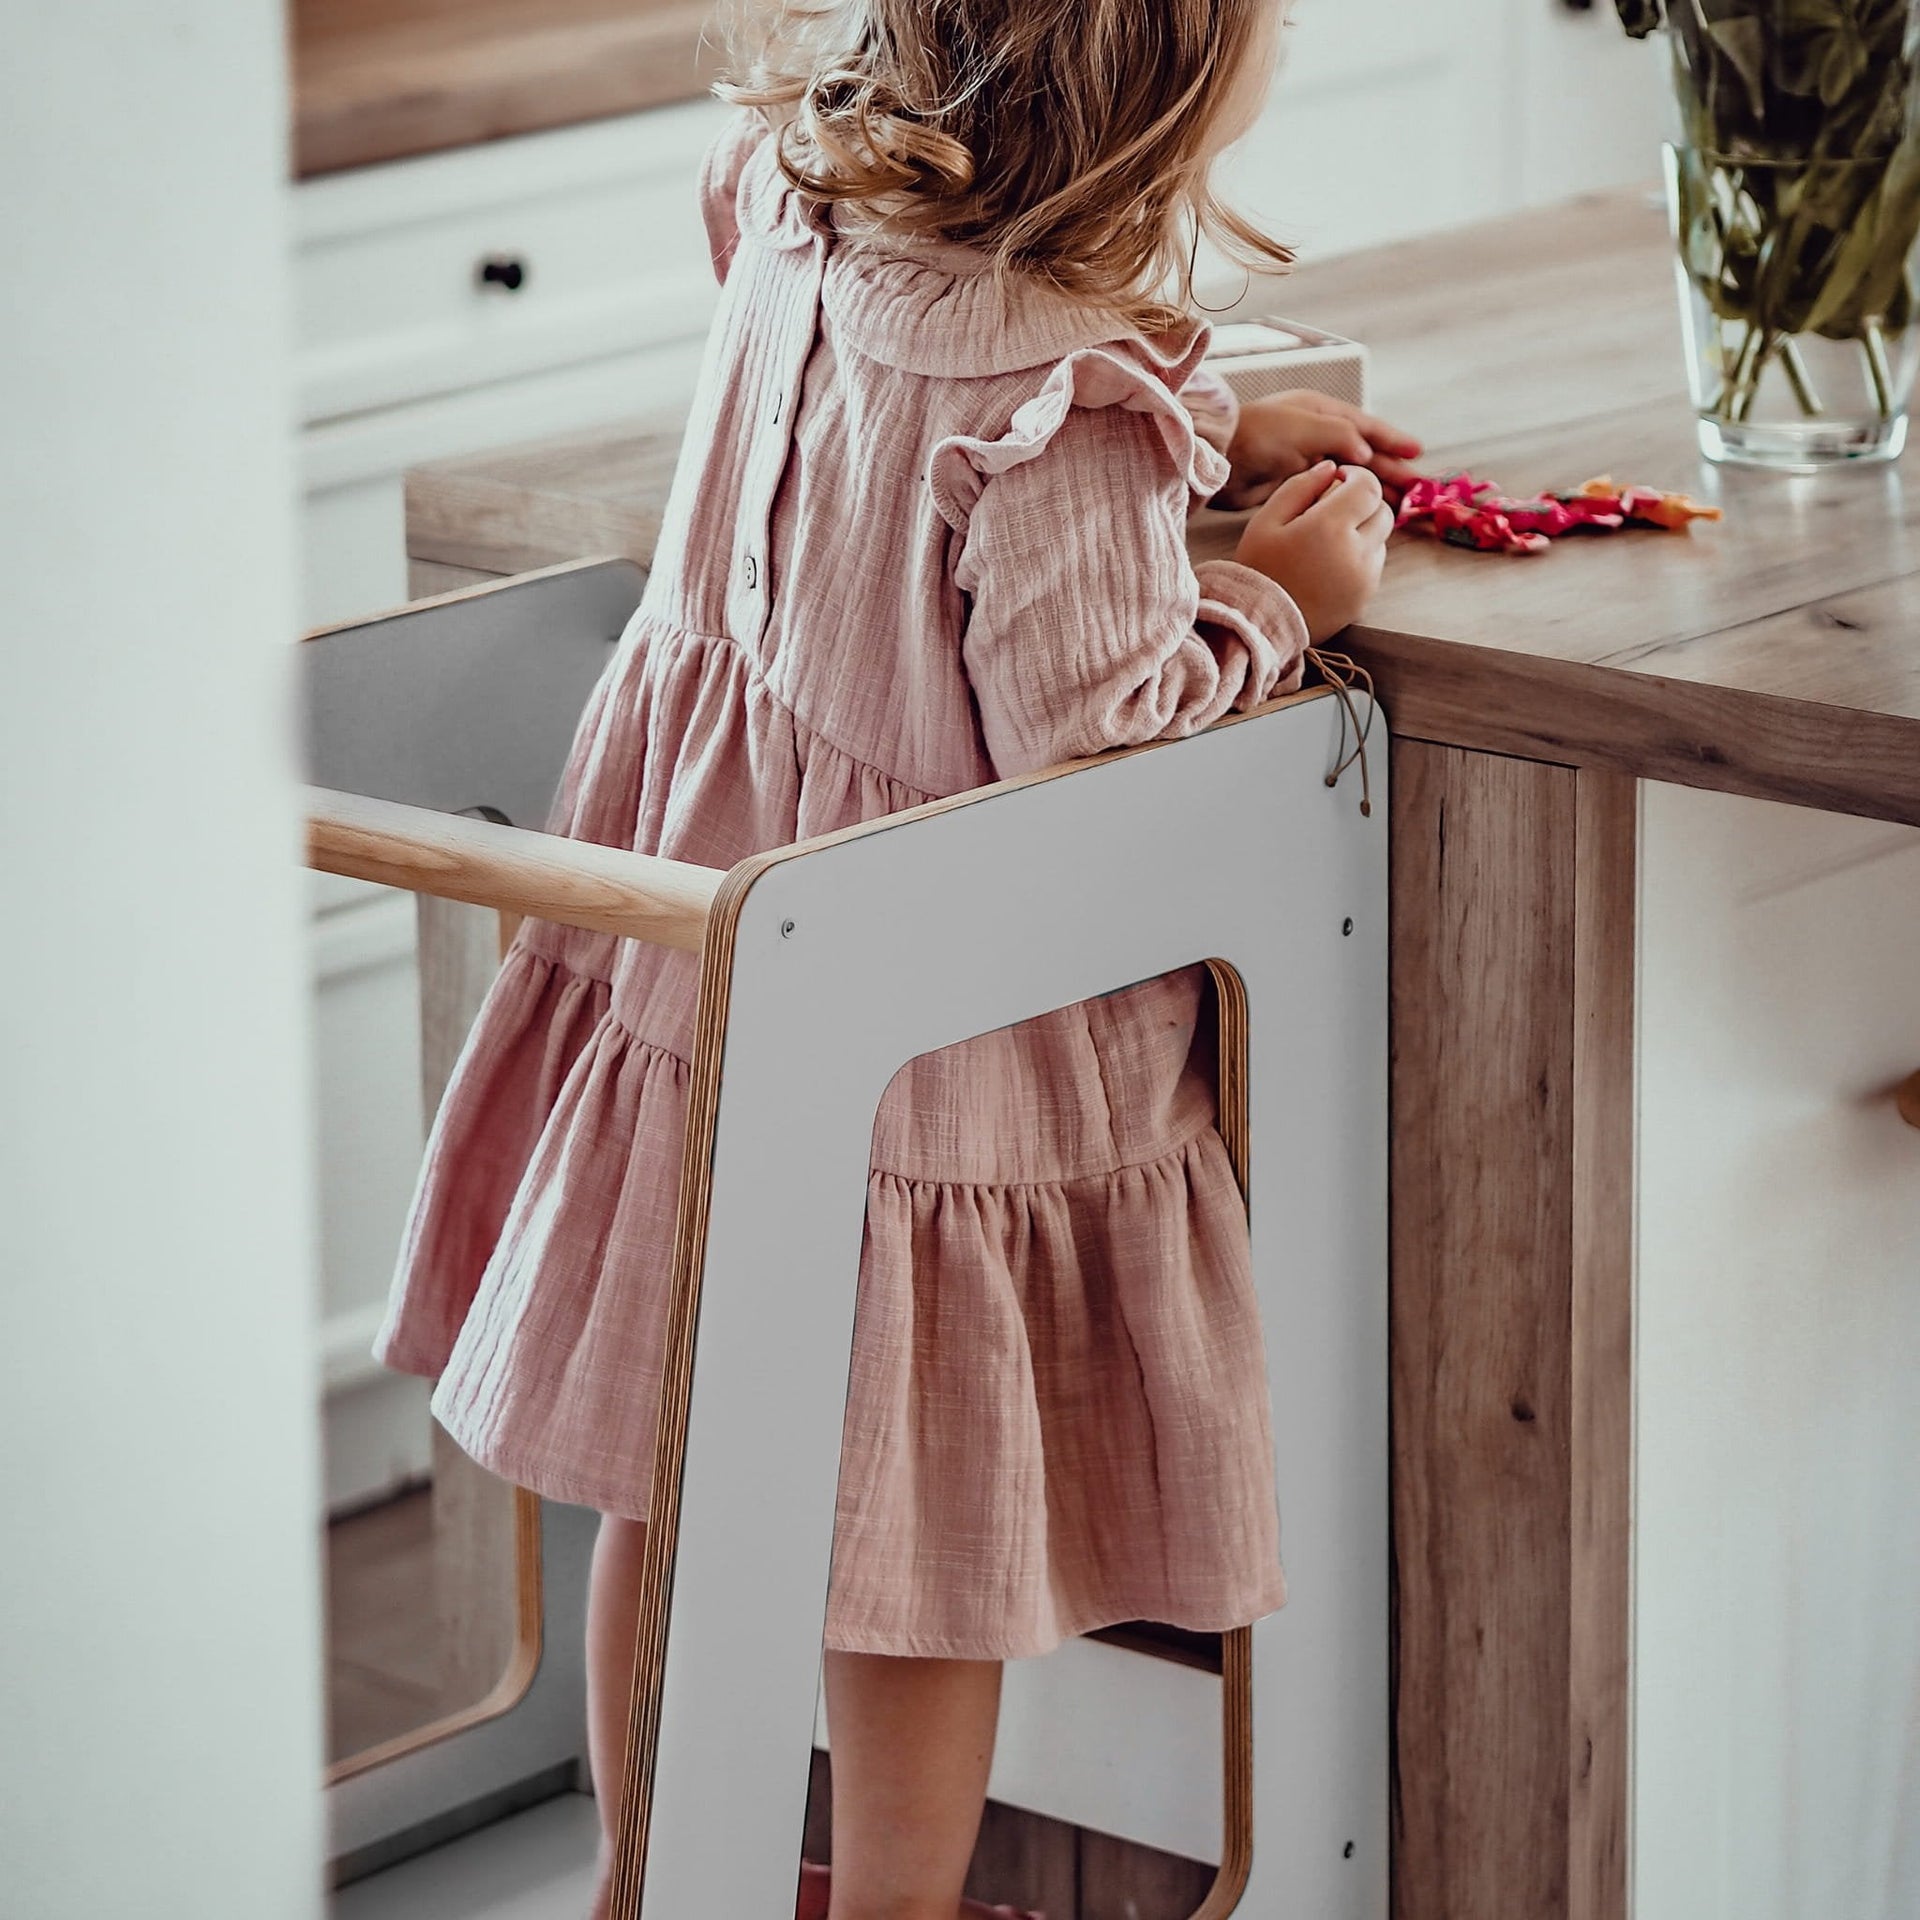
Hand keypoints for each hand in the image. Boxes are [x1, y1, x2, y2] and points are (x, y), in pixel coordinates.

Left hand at [1215, 391, 1422, 511]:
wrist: (1218, 459)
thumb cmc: (1258, 435)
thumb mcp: (1304, 428)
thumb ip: (1339, 437)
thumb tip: (1368, 454)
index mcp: (1322, 412)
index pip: (1366, 426)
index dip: (1392, 439)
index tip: (1416, 452)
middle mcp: (1318, 435)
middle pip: (1363, 452)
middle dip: (1391, 468)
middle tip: (1418, 487)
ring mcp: (1307, 460)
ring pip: (1350, 475)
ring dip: (1375, 487)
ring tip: (1400, 504)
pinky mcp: (1296, 485)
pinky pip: (1332, 492)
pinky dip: (1350, 500)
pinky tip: (1365, 511)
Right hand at [1233, 460, 1392, 642]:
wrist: (1257, 624)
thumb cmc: (1257, 569)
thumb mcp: (1265, 520)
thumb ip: (1300, 487)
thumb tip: (1330, 469)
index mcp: (1330, 527)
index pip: (1368, 486)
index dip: (1356, 477)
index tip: (1338, 481)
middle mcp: (1356, 552)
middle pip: (1382, 511)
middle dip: (1363, 502)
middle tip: (1334, 509)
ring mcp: (1364, 578)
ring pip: (1382, 538)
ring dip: (1364, 530)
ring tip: (1330, 540)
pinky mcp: (1364, 598)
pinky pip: (1374, 566)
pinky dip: (1361, 557)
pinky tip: (1331, 563)